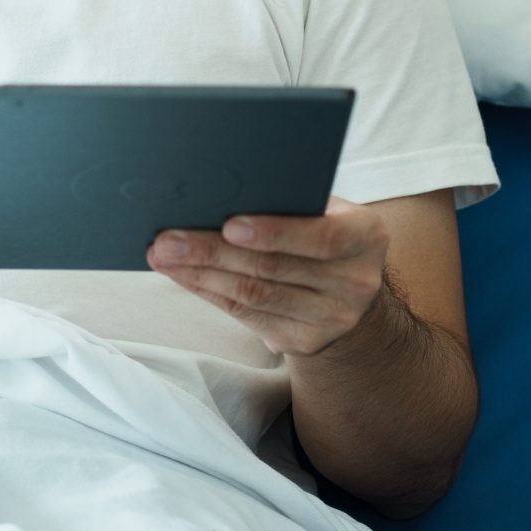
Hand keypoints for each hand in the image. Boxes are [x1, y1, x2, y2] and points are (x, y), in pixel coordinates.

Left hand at [145, 196, 392, 358]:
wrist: (353, 295)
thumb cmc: (325, 233)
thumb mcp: (326, 211)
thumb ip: (291, 202)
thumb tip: (217, 189)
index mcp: (366, 236)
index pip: (321, 237)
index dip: (274, 232)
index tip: (229, 224)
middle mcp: (355, 282)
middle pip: (273, 267)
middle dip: (213, 251)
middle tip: (167, 239)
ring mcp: (331, 318)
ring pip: (254, 294)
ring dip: (200, 274)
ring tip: (164, 256)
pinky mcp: (304, 341)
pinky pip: (246, 315)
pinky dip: (208, 292)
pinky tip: (182, 276)